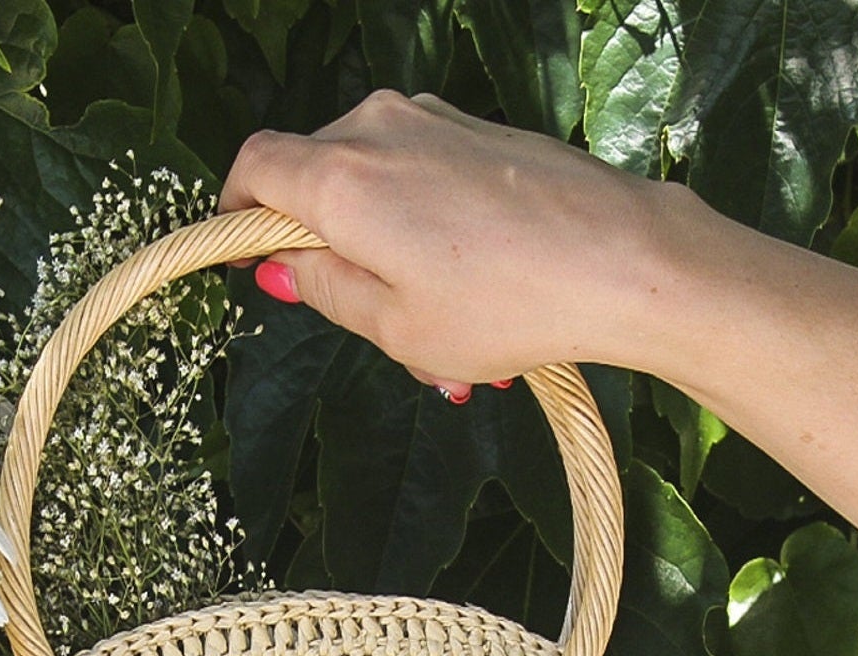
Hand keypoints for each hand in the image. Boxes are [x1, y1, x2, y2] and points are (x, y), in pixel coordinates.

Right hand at [217, 90, 702, 392]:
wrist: (620, 259)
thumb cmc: (506, 304)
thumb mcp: (396, 327)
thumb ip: (326, 288)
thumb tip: (282, 265)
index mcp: (342, 176)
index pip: (253, 167)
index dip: (237, 213)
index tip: (249, 259)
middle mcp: (378, 128)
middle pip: (314, 176)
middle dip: (326, 248)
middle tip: (370, 327)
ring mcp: (432, 120)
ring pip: (374, 183)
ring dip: (386, 252)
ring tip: (442, 333)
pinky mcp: (475, 128)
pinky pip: (422, 177)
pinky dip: (427, 232)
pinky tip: (474, 293)